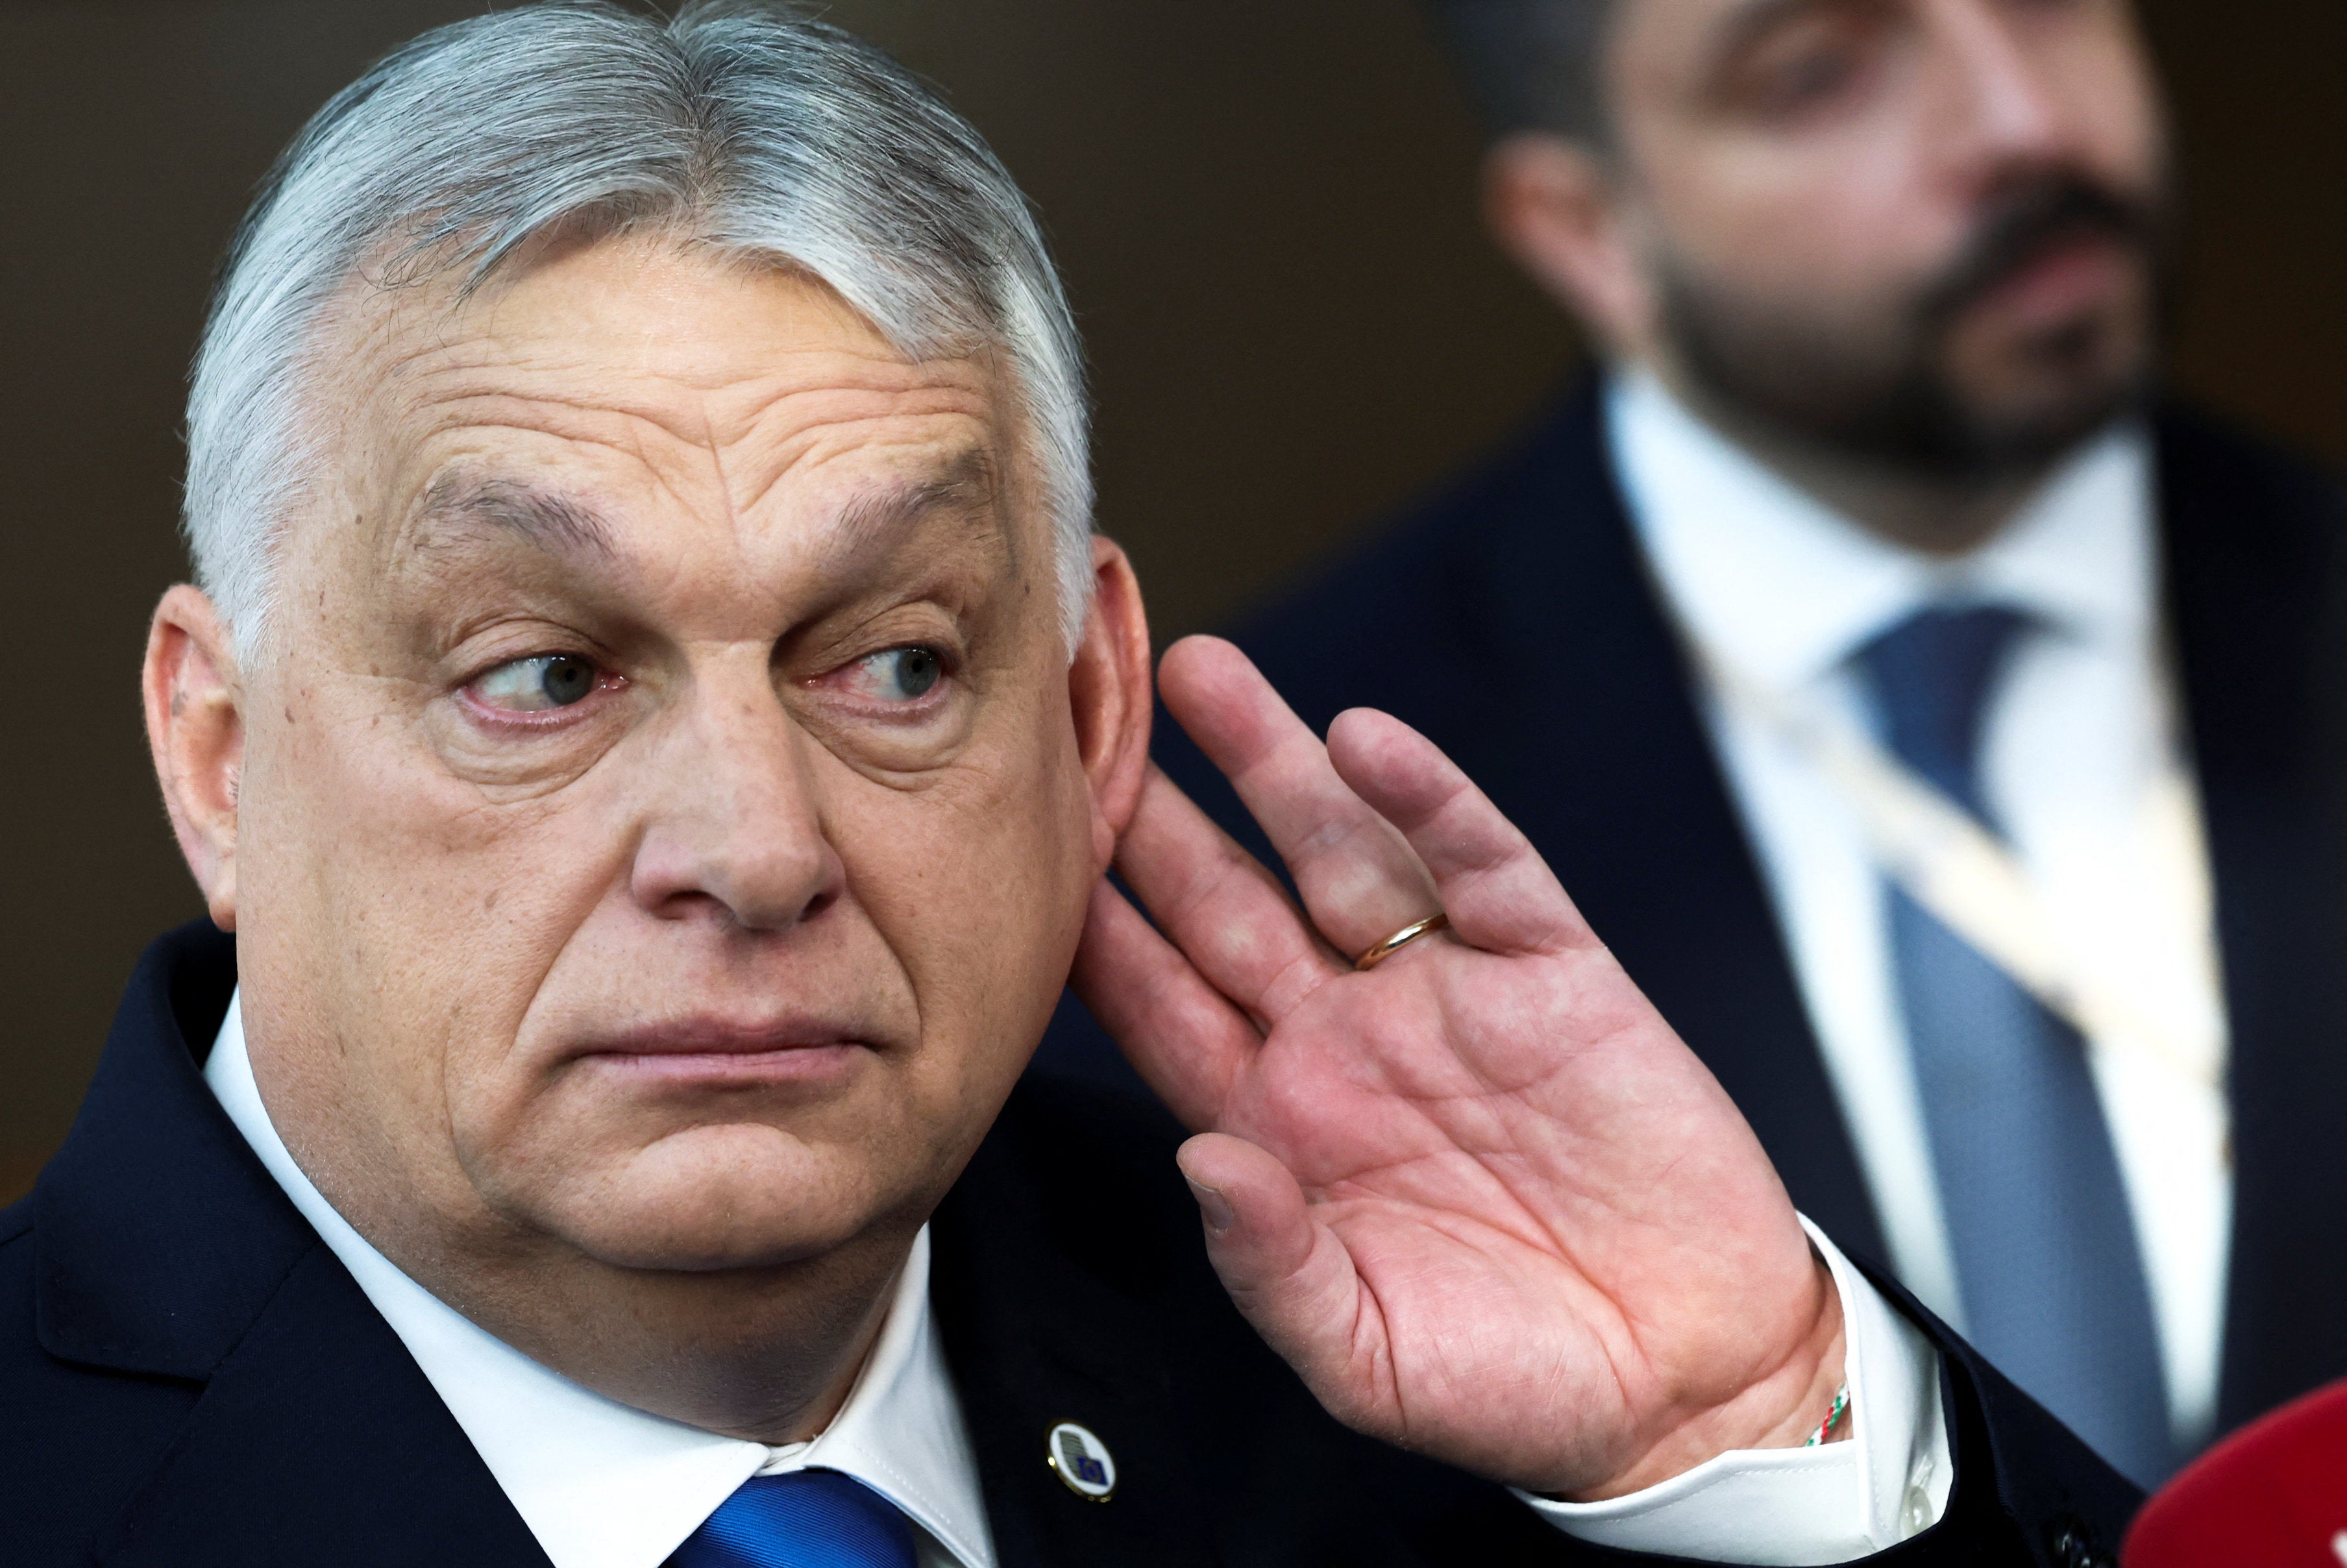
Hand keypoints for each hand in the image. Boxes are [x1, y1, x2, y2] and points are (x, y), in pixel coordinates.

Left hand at [1070, 637, 1844, 1498]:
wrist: (1689, 1385)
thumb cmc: (1514, 1386)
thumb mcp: (1366, 1357)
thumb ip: (1271, 1266)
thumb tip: (1200, 1160)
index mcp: (1281, 1125)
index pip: (1159, 1004)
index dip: (1093, 925)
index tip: (1019, 844)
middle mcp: (1347, 1042)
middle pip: (1225, 900)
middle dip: (1156, 810)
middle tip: (1081, 710)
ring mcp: (1448, 997)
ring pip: (1338, 852)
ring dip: (1273, 764)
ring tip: (1201, 675)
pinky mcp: (1557, 974)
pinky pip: (1482, 866)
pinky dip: (1430, 801)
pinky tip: (1370, 742)